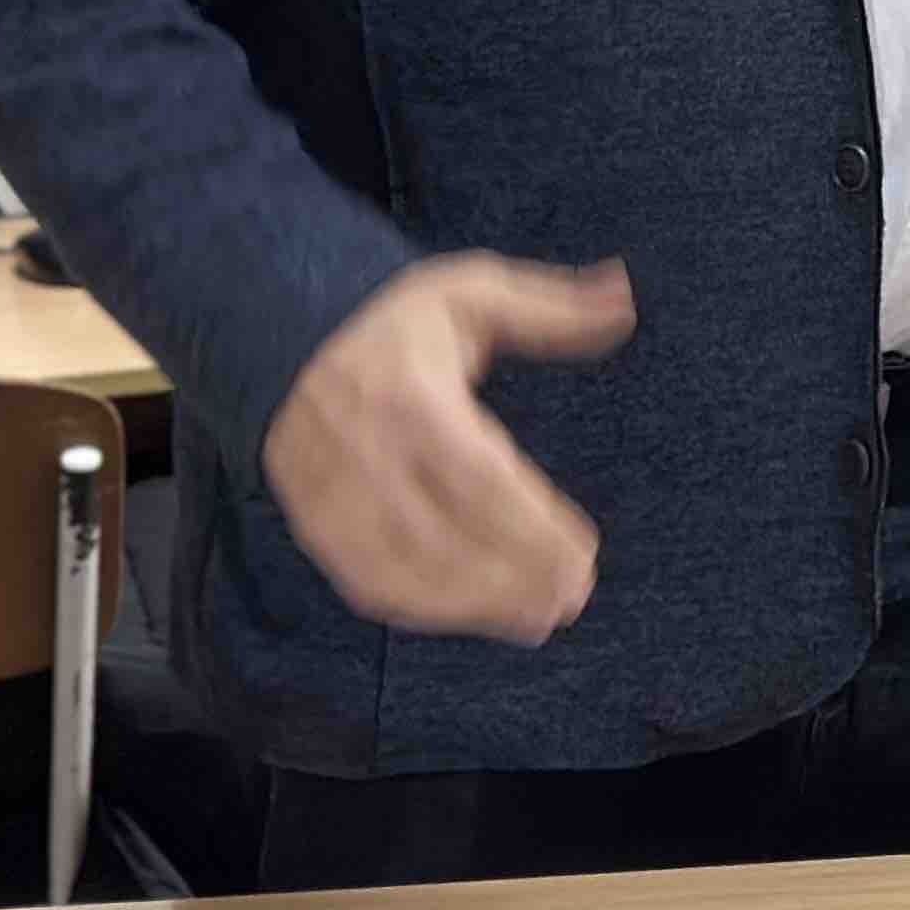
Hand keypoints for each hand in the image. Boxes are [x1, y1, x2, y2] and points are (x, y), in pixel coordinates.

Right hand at [258, 254, 635, 643]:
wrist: (282, 337)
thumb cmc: (396, 319)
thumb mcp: (474, 291)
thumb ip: (552, 307)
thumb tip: (626, 296)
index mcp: (412, 399)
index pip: (479, 479)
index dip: (532, 527)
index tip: (586, 553)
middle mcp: (367, 456)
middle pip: (444, 539)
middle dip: (512, 579)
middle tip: (573, 598)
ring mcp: (333, 498)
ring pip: (404, 573)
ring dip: (474, 607)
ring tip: (539, 617)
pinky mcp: (314, 524)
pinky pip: (367, 583)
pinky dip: (424, 610)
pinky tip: (476, 615)